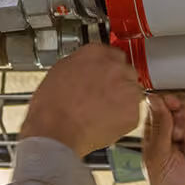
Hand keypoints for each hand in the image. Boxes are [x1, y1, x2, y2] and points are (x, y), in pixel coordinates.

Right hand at [20, 44, 142, 157]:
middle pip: (126, 71)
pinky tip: (105, 122)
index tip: (105, 76)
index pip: (113, 53)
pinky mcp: (132, 112)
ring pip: (132, 92)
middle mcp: (115, 67)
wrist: (56, 131)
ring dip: (121, 100)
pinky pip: (132, 113)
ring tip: (102, 112)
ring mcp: (127, 89)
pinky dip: (122, 119)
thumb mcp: (60, 70)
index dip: (108, 67)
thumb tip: (87, 67)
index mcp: (96, 53)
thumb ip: (81, 63)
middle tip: (103, 96)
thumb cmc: (52, 106)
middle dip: (117, 83)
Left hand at [143, 94, 184, 184]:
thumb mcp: (157, 156)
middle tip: (179, 137)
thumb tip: (153, 98)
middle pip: (182, 103)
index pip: (161, 104)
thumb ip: (159, 125)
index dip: (166, 100)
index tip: (169, 103)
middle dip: (181, 118)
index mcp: (158, 133)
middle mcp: (177, 131)